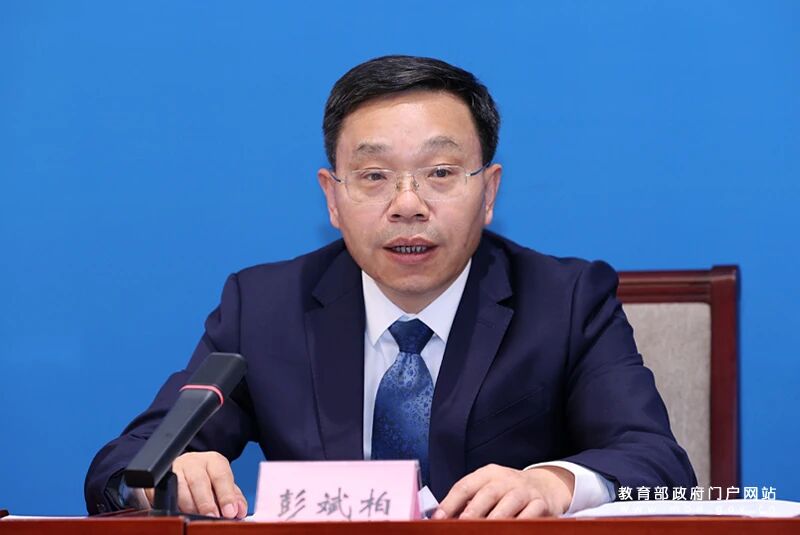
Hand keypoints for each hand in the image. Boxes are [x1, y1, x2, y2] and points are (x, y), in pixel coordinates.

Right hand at [143, 451, 247, 518]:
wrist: (184, 470)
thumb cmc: (207, 480)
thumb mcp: (223, 485)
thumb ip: (234, 497)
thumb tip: (239, 510)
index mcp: (213, 461)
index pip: (221, 476)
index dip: (226, 495)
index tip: (230, 512)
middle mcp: (193, 462)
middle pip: (199, 481)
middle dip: (206, 503)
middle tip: (212, 517)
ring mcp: (174, 469)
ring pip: (179, 488)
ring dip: (189, 507)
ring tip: (196, 519)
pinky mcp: (159, 480)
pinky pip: (163, 494)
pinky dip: (171, 506)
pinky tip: (179, 513)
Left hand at [433, 464, 574, 518]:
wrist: (545, 485)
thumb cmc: (508, 490)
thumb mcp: (488, 488)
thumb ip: (469, 501)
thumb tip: (444, 519)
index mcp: (488, 474)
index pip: (465, 485)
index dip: (450, 503)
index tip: (438, 519)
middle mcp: (506, 479)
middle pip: (487, 493)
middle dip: (473, 511)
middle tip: (462, 525)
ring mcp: (524, 491)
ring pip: (509, 504)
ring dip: (496, 519)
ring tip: (484, 531)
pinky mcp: (541, 504)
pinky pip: (530, 515)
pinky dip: (519, 524)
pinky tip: (509, 531)